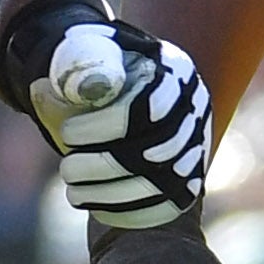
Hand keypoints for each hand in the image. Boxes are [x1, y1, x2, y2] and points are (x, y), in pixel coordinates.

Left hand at [0, 0, 211, 226]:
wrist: (106, 88)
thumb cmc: (90, 68)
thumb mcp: (82, 50)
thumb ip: (83, 61)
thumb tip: (95, 87)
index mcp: (173, 70)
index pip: (150, 107)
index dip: (105, 127)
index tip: (67, 132)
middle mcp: (195, 109)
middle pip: (157, 152)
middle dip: (103, 167)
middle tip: (67, 170)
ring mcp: (196, 146)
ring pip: (163, 185)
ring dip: (110, 195)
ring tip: (73, 193)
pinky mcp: (189, 179)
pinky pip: (168, 207)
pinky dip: (130, 213)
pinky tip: (96, 208)